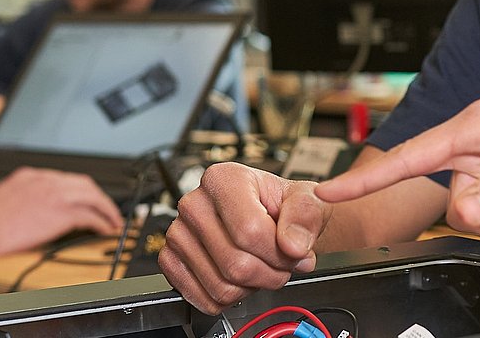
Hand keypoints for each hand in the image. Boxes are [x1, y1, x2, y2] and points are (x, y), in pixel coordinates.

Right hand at [0, 167, 123, 254]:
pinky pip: (91, 215)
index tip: (84, 200)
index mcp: (32, 175)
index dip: (78, 191)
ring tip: (114, 220)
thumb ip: (22, 195)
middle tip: (106, 208)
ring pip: (93, 196)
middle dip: (98, 197)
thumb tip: (30, 209)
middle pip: (84, 184)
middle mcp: (48, 180)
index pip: (65, 179)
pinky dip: (102, 222)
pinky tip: (106, 229)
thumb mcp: (4, 195)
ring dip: (107, 209)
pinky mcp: (62, 212)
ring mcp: (57, 194)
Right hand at [159, 162, 328, 313]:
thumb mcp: (308, 200)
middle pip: (236, 265)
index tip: (296, 251)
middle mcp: (194, 204)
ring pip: (222, 286)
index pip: (250, 231)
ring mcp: (178, 234)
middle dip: (271, 274)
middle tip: (282, 263)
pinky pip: (204, 299)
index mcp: (224, 179)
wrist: (271, 217)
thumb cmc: (284, 207)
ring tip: (262, 266)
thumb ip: (307, 217)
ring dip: (252, 287)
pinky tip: (241, 277)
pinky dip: (230, 299)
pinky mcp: (171, 261)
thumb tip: (293, 246)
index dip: (280, 253)